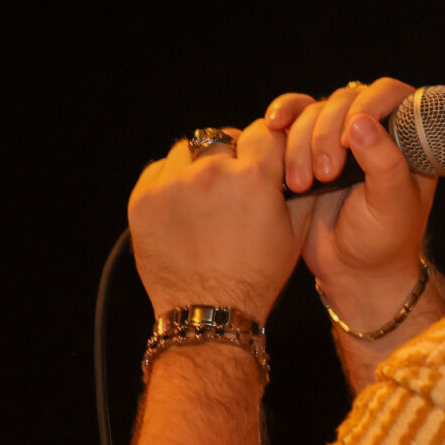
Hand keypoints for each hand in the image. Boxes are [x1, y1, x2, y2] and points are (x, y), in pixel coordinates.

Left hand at [127, 117, 301, 319]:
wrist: (209, 313)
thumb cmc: (255, 277)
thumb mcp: (296, 232)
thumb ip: (301, 186)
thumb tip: (297, 155)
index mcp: (253, 178)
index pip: (264, 131)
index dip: (267, 145)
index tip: (265, 159)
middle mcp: (211, 173)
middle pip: (224, 137)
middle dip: (233, 154)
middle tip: (235, 182)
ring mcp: (172, 184)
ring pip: (190, 149)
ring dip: (200, 164)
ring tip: (206, 195)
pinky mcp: (144, 198)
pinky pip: (160, 169)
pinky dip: (172, 180)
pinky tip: (184, 205)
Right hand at [266, 79, 435, 326]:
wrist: (352, 270)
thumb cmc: (384, 240)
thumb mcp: (393, 206)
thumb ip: (384, 164)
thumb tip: (360, 122)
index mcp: (406, 137)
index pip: (391, 95)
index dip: (368, 105)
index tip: (350, 136)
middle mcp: (374, 128)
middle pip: (345, 100)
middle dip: (327, 134)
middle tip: (326, 174)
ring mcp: (339, 135)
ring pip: (314, 110)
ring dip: (302, 142)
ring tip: (303, 183)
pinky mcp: (307, 144)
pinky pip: (292, 116)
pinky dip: (281, 116)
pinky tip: (274, 125)